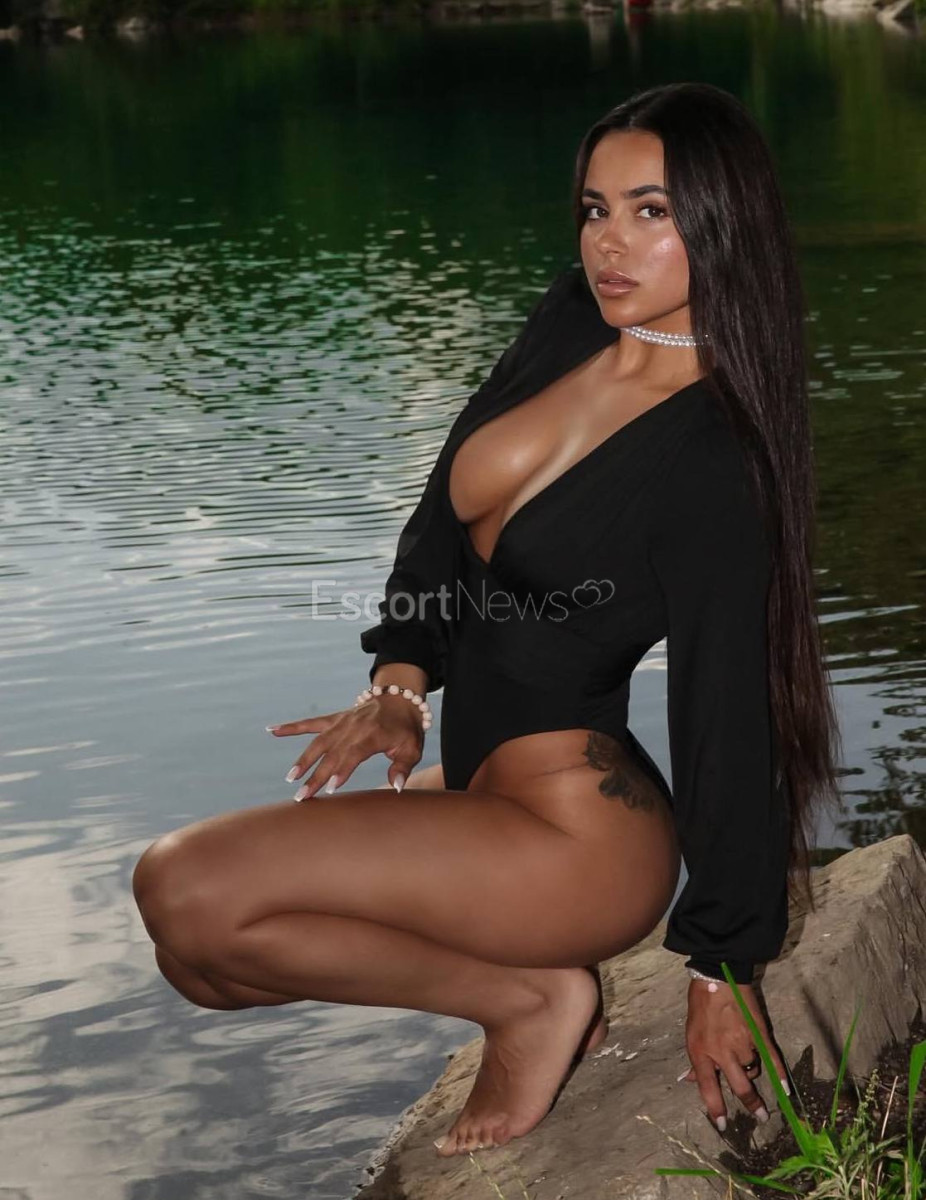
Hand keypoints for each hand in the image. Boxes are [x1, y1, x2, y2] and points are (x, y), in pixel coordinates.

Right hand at [267, 695, 423, 799]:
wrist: (399, 698)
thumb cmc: (406, 728)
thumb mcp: (412, 748)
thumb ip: (402, 768)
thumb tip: (395, 787)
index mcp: (372, 734)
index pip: (353, 754)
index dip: (342, 771)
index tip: (330, 788)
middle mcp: (353, 727)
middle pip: (331, 754)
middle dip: (316, 776)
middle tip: (303, 796)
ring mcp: (341, 722)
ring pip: (318, 742)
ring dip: (303, 760)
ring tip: (291, 778)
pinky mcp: (334, 719)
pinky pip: (310, 723)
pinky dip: (291, 727)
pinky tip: (272, 731)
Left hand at [679, 979, 786, 1131]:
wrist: (717, 977)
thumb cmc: (700, 1006)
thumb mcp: (690, 1034)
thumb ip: (695, 1060)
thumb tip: (690, 1080)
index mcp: (701, 1052)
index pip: (707, 1088)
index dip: (715, 1109)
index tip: (723, 1125)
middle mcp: (722, 1051)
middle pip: (739, 1086)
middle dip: (751, 1104)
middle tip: (760, 1116)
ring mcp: (742, 1042)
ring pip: (753, 1067)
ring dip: (751, 1067)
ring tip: (743, 1051)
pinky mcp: (759, 1033)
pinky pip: (772, 1058)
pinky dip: (780, 1074)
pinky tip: (786, 1089)